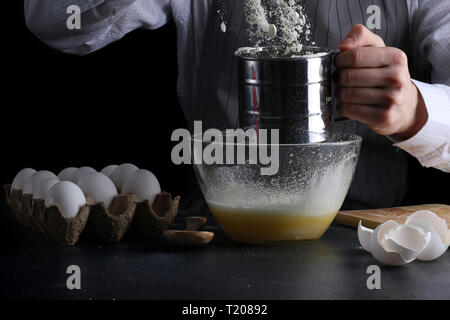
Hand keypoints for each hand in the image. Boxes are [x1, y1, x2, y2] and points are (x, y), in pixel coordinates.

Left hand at [333, 24, 427, 139]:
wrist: (406, 106)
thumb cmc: (386, 75)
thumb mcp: (378, 49)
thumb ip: (360, 36)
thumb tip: (343, 45)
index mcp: (395, 57)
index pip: (354, 56)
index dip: (339, 60)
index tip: (339, 63)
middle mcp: (396, 77)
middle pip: (348, 76)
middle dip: (338, 78)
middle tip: (341, 79)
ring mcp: (392, 99)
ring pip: (346, 94)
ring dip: (339, 93)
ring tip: (346, 91)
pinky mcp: (384, 117)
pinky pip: (348, 110)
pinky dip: (343, 107)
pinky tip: (350, 104)